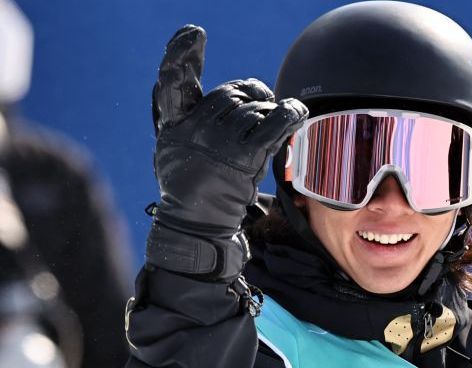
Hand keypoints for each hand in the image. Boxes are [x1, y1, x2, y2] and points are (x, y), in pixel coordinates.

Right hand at [146, 25, 307, 278]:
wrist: (198, 226)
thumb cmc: (190, 188)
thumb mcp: (171, 149)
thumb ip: (179, 117)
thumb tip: (189, 83)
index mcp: (173, 126)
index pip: (173, 83)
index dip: (180, 56)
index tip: (193, 34)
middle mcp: (193, 131)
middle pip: (229, 95)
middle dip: (250, 95)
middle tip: (262, 101)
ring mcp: (217, 144)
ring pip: (253, 109)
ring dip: (268, 112)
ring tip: (272, 123)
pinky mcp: (243, 159)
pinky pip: (273, 124)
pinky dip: (289, 114)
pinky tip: (298, 112)